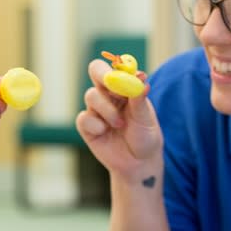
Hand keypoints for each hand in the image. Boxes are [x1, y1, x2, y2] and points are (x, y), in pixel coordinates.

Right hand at [75, 59, 162, 179]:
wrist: (138, 163)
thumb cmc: (145, 137)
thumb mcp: (146, 119)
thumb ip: (140, 99)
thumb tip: (142, 77)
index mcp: (124, 87)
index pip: (115, 67)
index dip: (117, 68)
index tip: (124, 78)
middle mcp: (108, 94)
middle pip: (96, 70)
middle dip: (102, 75)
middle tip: (110, 84)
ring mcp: (96, 109)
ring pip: (91, 95)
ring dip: (107, 110)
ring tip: (119, 124)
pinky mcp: (86, 125)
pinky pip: (84, 118)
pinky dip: (97, 125)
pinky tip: (105, 133)